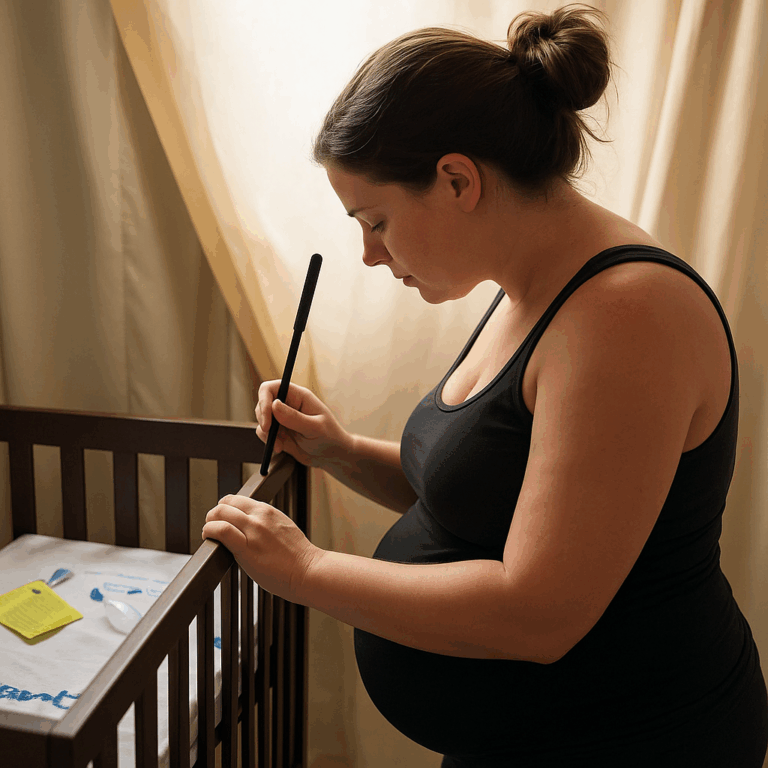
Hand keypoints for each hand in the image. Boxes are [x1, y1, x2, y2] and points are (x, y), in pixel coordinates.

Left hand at [202, 494, 321, 603]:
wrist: (308, 571)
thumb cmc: (297, 556)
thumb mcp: (282, 527)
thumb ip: (265, 523)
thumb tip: (248, 526)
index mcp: (268, 511)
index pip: (237, 500)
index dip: (225, 508)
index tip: (223, 519)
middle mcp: (260, 516)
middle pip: (225, 504)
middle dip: (214, 515)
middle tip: (213, 527)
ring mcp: (253, 531)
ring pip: (220, 513)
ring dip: (210, 523)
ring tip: (210, 534)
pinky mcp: (247, 548)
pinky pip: (222, 531)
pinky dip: (210, 531)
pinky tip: (209, 538)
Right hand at [255, 381, 351, 467]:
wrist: (331, 456)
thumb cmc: (329, 438)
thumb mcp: (315, 428)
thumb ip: (294, 417)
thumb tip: (274, 404)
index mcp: (299, 396)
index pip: (272, 388)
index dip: (264, 400)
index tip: (266, 419)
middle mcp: (288, 404)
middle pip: (263, 402)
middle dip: (263, 418)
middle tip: (270, 433)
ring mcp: (282, 418)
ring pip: (262, 418)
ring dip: (267, 433)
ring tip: (280, 445)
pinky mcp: (279, 431)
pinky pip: (264, 432)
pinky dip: (268, 441)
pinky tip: (280, 448)